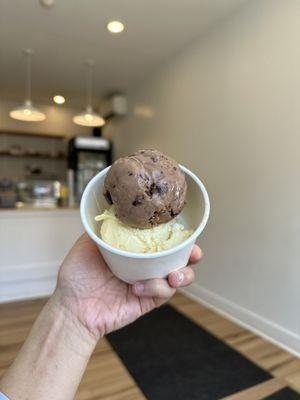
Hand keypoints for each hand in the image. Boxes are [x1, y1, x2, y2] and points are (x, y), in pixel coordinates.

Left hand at [53, 234, 201, 340]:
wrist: (72, 307)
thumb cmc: (76, 276)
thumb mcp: (86, 244)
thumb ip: (103, 229)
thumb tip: (112, 208)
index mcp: (134, 251)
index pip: (160, 239)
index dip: (175, 234)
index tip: (184, 228)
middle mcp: (144, 265)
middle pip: (177, 257)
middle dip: (192, 254)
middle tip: (194, 252)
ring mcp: (148, 284)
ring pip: (178, 277)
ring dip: (183, 274)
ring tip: (173, 275)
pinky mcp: (148, 301)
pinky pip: (163, 293)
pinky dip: (157, 288)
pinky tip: (139, 287)